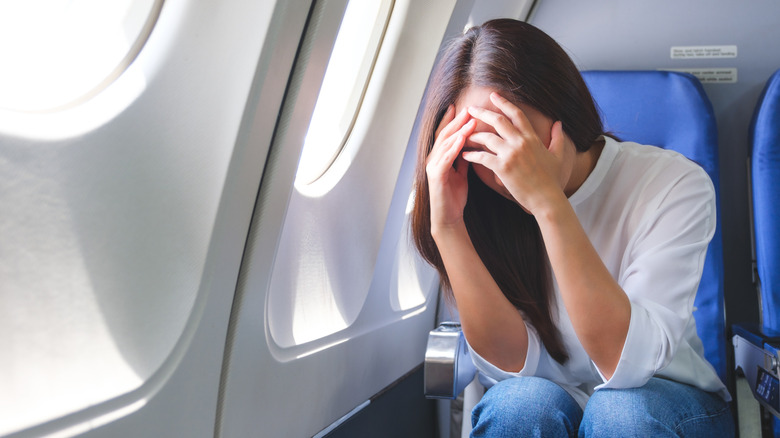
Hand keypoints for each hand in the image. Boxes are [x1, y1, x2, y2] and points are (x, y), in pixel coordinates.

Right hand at [425, 105, 475, 231]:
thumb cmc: (454, 197)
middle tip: (469, 108)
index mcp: (439, 158)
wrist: (448, 217)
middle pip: (444, 135)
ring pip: (445, 144)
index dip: (452, 121)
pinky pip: (446, 158)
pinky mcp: (436, 175)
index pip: (445, 134)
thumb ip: (463, 158)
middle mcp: (432, 159)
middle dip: (456, 121)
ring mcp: (433, 166)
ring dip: (458, 130)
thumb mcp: (461, 173)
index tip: (463, 108)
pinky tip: (463, 138)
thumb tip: (471, 145)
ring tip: (470, 120)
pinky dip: (454, 147)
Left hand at [461, 92, 574, 214]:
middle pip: (498, 121)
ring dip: (473, 134)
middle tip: (470, 108)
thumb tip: (559, 123)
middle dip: (482, 112)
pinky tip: (464, 154)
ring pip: (487, 137)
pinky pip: (482, 157)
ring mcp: (511, 154)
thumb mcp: (557, 155)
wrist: (547, 199)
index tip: (493, 95)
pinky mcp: (502, 168)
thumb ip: (557, 137)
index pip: (516, 114)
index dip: (504, 103)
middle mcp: (520, 142)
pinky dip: (472, 154)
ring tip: (463, 133)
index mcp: (532, 138)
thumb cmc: (552, 180)